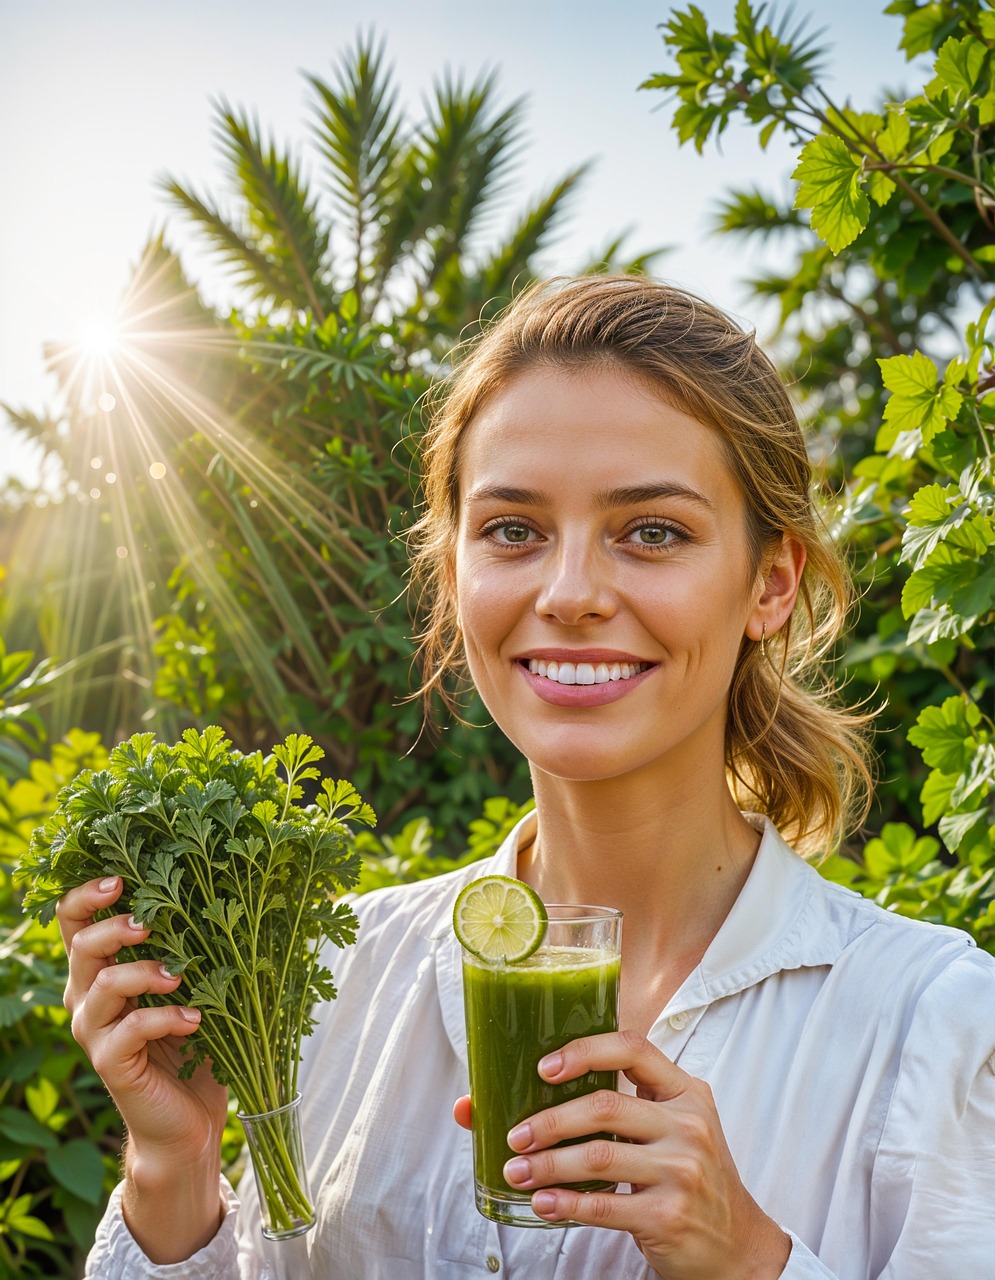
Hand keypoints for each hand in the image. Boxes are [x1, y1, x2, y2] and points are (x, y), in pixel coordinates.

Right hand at [59, 876, 227, 1259]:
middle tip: (149, 921)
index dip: (89, 894)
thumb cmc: (197, 1040)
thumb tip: (240, 886)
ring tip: (179, 974)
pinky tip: (195, 1019)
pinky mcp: (111, 1065)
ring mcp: (97, 1032)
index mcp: (103, 967)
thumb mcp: (200, 983)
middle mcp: (89, 995)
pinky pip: (128, 1032)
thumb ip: (197, 944)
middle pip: (80, 945)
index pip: (75, 920)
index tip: (121, 876)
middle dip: (113, 925)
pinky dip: (164, 1018)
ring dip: (142, 971)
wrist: (188, 1119)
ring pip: (99, 986)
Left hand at [456, 1029, 789, 1279]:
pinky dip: (565, 1203)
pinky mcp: (669, 1215)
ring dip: (547, 1165)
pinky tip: (542, 1202)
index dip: (584, 1052)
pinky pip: (604, 1206)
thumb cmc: (692, 1176)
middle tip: (516, 1136)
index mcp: (686, 1093)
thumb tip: (555, 1093)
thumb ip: (628, 1107)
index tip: (544, 1069)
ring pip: (597, 1157)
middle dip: (550, 1121)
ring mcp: (681, 1171)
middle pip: (604, 1107)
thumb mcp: (676, 1128)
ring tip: (517, 1171)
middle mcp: (687, 1125)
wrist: (740, 1245)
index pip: (633, 1049)